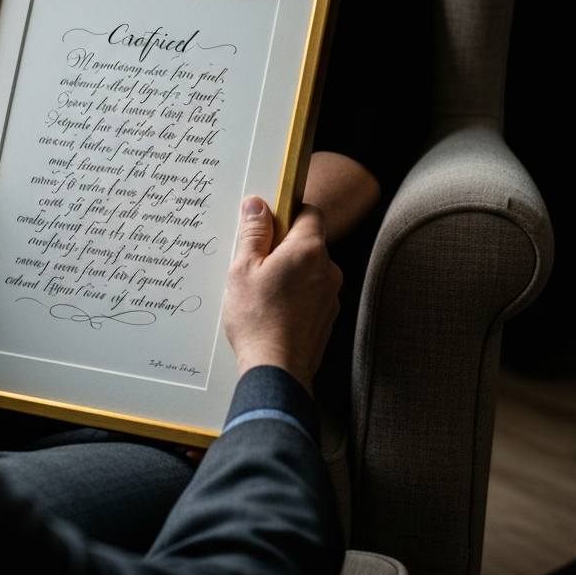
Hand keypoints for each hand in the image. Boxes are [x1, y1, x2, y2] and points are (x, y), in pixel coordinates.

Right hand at [222, 197, 342, 393]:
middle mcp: (328, 269)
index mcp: (308, 250)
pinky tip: (272, 310)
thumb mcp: (244, 269)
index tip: (268, 222)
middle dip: (283, 247)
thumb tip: (258, 205)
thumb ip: (254, 234)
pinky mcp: (328, 317)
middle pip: (308, 242)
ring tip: (261, 292)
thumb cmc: (257, 320)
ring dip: (289, 273)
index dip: (289, 212)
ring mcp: (331, 295)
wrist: (276, 369)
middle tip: (255, 263)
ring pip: (309, 270)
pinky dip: (295, 295)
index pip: (310, 212)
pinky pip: (312, 294)